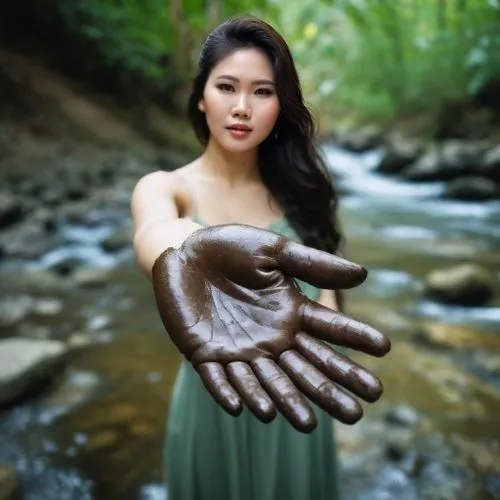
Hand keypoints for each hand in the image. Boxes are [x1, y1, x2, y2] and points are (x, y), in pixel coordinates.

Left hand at [152, 224, 389, 431]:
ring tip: (308, 424)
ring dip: (285, 402)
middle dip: (330, 389)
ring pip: (267, 382)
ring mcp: (238, 349)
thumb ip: (313, 265)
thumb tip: (364, 274)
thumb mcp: (274, 252)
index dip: (355, 338)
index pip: (328, 330)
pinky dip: (232, 393)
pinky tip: (250, 410)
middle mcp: (270, 338)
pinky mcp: (205, 353)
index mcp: (290, 312)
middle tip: (358, 412)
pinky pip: (219, 378)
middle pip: (305, 368)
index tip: (385, 348)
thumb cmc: (232, 247)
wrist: (186, 251)